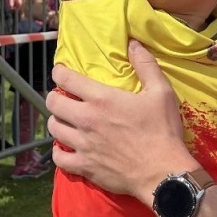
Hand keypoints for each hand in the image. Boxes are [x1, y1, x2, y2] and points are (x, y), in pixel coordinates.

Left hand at [47, 40, 191, 203]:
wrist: (162, 172)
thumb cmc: (162, 131)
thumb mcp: (161, 92)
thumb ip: (146, 65)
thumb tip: (133, 43)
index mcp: (102, 99)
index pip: (66, 79)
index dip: (59, 73)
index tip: (61, 73)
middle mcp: (86, 119)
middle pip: (53, 103)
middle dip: (55, 97)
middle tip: (64, 98)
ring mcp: (82, 145)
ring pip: (54, 129)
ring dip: (57, 122)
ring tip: (65, 121)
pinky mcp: (84, 166)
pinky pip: (59, 158)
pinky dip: (59, 152)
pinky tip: (67, 149)